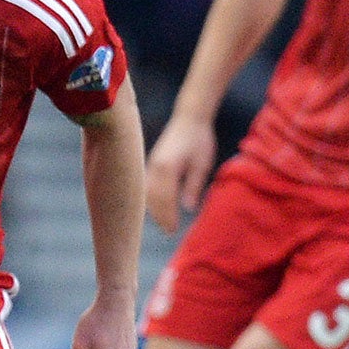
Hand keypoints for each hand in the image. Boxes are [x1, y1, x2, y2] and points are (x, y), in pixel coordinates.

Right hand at [145, 114, 214, 232]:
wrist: (189, 117)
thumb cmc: (199, 140)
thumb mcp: (202, 164)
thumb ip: (193, 186)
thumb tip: (188, 208)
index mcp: (167, 168)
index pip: (165, 198)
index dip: (168, 215)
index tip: (173, 229)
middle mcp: (154, 167)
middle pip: (152, 198)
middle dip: (159, 216)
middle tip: (169, 231)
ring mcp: (150, 164)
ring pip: (147, 192)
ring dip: (153, 208)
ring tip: (162, 222)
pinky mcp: (151, 162)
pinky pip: (146, 185)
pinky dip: (150, 198)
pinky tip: (156, 206)